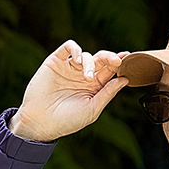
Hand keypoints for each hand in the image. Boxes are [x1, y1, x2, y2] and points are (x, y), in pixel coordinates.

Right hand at [9, 41, 128, 140]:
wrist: (41, 121)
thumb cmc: (68, 120)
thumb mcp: (93, 109)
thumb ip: (108, 93)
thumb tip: (125, 80)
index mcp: (94, 87)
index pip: (109, 72)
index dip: (118, 65)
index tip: (127, 60)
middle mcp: (83, 76)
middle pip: (101, 60)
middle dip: (110, 58)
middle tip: (116, 61)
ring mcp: (70, 68)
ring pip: (87, 55)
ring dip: (90, 63)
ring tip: (87, 77)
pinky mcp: (56, 61)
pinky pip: (68, 47)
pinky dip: (76, 49)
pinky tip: (78, 60)